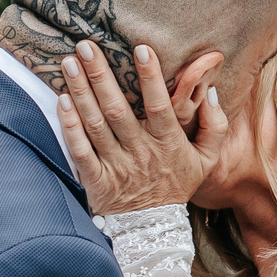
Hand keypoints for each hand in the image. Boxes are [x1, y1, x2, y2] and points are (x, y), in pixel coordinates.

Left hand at [55, 38, 227, 215]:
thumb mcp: (206, 160)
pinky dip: (70, 126)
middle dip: (101, 75)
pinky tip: (62, 101)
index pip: (159, 106)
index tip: (141, 49)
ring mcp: (116, 166)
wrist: (154, 230)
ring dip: (81, 92)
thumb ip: (214, 125)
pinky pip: (80, 151)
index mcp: (168, 143)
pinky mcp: (96, 180)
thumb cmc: (176, 185)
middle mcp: (140, 152)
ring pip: (95, 125)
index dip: (150, 78)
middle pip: (118, 110)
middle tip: (86, 46)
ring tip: (68, 63)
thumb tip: (209, 91)